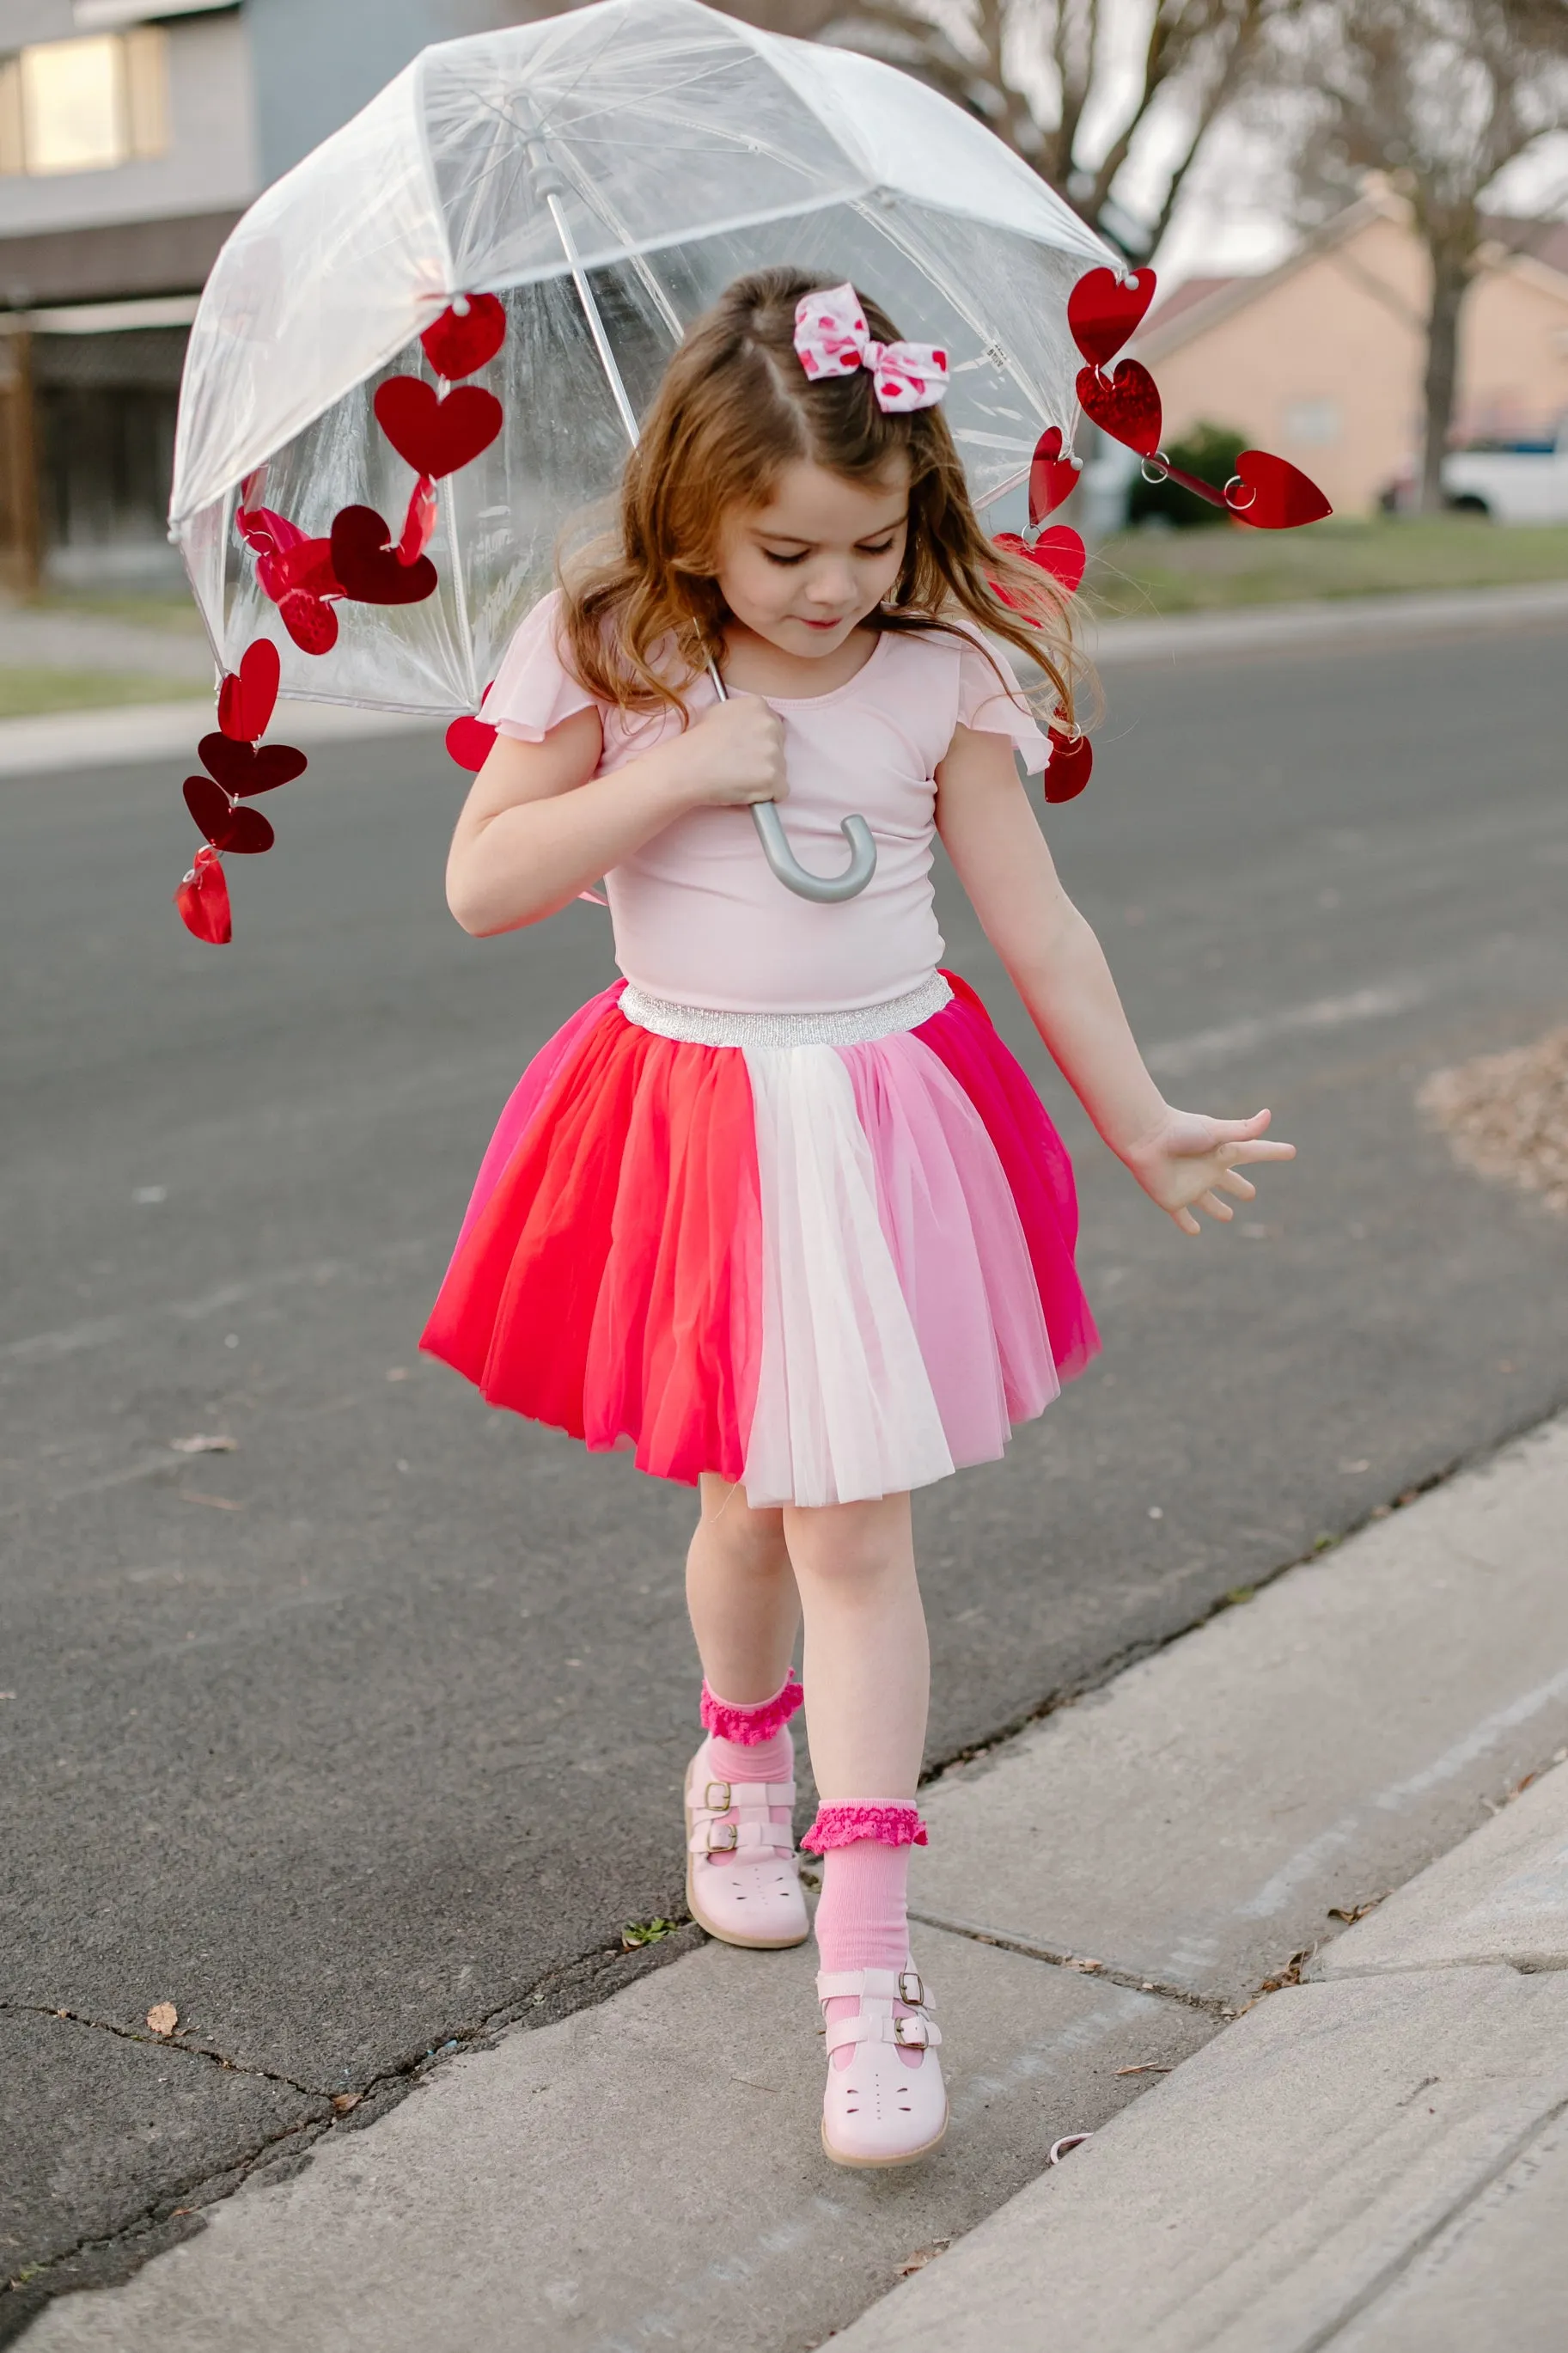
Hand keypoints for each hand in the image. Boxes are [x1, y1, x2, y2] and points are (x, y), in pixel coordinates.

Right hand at [670, 694, 787, 810]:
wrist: (687, 767)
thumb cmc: (697, 743)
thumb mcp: (718, 713)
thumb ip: (742, 716)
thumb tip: (752, 726)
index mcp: (758, 705)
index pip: (774, 727)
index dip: (759, 742)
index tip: (745, 750)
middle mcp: (769, 724)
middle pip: (779, 748)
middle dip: (764, 759)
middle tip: (740, 766)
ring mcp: (773, 752)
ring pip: (781, 770)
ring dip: (764, 778)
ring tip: (738, 778)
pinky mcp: (773, 777)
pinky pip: (781, 791)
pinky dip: (767, 795)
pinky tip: (746, 791)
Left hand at [1123, 1106, 1294, 1236]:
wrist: (1144, 1139)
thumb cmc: (1181, 1131)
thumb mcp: (1216, 1131)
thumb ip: (1243, 1129)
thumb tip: (1268, 1116)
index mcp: (1222, 1153)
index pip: (1254, 1153)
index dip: (1272, 1152)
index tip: (1290, 1151)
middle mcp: (1208, 1170)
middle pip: (1229, 1181)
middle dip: (1239, 1187)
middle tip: (1251, 1193)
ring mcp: (1191, 1187)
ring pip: (1207, 1201)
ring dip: (1217, 1208)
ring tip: (1227, 1215)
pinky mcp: (1172, 1200)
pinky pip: (1181, 1216)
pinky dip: (1188, 1224)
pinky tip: (1194, 1231)